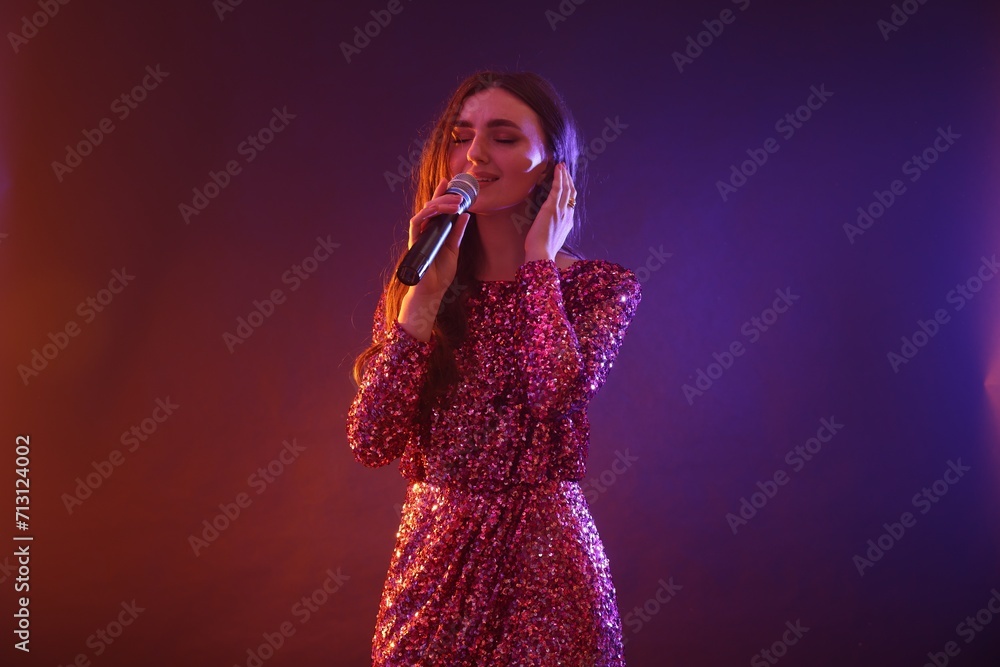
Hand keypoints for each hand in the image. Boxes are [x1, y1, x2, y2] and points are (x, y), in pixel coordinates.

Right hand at [404, 177, 470, 299]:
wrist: (432, 291)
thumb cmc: (441, 273)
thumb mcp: (454, 249)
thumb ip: (457, 232)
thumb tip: (465, 215)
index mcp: (435, 231)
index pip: (437, 209)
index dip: (442, 194)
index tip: (449, 181)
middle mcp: (426, 230)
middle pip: (431, 206)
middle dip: (444, 196)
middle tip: (457, 192)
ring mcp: (419, 235)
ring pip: (425, 211)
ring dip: (440, 204)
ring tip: (455, 202)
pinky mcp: (414, 241)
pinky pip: (417, 222)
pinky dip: (427, 214)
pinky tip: (438, 210)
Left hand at [524, 162, 575, 262]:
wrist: (542, 254)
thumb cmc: (543, 250)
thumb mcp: (552, 238)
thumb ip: (553, 229)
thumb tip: (549, 224)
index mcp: (568, 222)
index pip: (571, 203)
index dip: (570, 191)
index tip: (567, 183)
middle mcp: (567, 215)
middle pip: (571, 193)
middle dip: (569, 180)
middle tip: (565, 169)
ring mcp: (561, 211)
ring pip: (566, 188)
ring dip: (564, 175)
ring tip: (562, 165)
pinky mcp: (552, 208)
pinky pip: (558, 189)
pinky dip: (559, 177)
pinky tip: (557, 169)